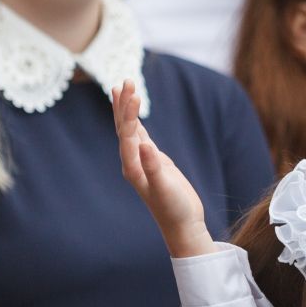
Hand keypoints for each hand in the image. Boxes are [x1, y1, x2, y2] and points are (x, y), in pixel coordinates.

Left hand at [114, 81, 214, 257]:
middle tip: (126, 81)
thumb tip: (146, 145)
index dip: (129, 113)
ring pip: (131, 130)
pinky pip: (141, 137)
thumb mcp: (165, 188)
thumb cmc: (175, 209)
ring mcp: (143, 161)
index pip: (127, 134)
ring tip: (123, 88)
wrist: (182, 225)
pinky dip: (137, 122)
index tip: (134, 93)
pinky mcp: (153, 162)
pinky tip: (134, 113)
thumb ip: (155, 167)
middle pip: (124, 128)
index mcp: (133, 167)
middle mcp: (133, 162)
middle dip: (124, 104)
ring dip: (127, 110)